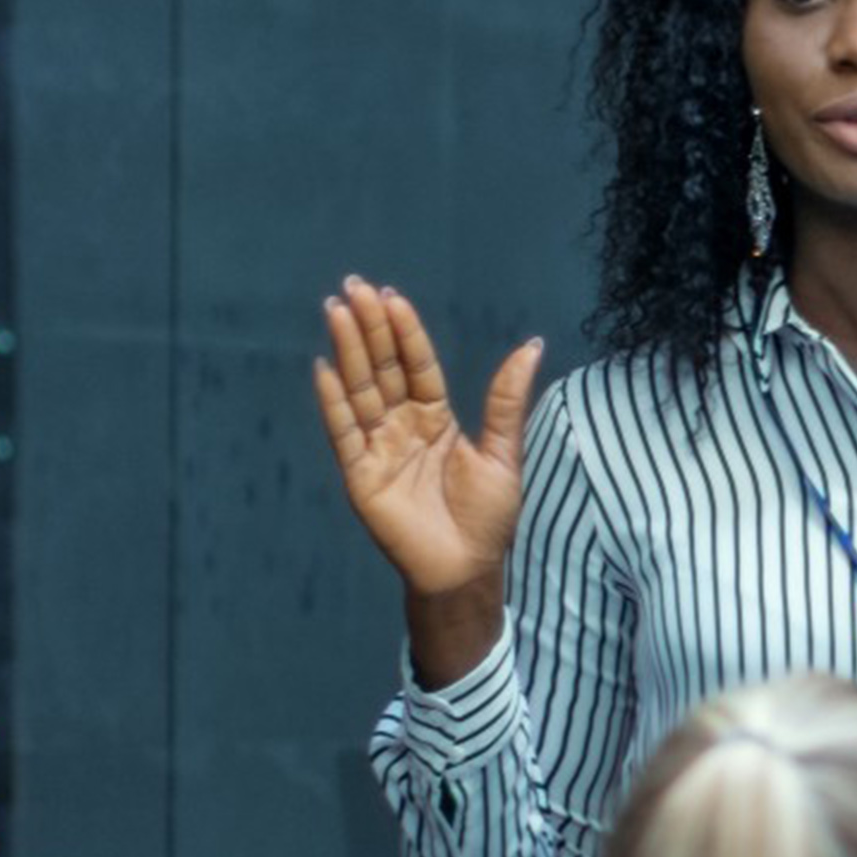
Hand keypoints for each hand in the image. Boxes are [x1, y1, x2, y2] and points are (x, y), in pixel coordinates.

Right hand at [309, 276, 539, 671]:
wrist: (467, 570)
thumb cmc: (486, 517)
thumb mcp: (503, 453)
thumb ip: (506, 400)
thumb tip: (532, 344)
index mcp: (436, 419)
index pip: (417, 366)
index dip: (405, 332)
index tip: (391, 296)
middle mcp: (402, 427)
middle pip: (383, 369)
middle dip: (369, 328)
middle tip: (353, 287)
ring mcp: (378, 448)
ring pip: (361, 391)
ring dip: (348, 352)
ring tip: (334, 311)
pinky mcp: (360, 475)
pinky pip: (344, 432)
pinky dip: (333, 401)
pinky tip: (323, 368)